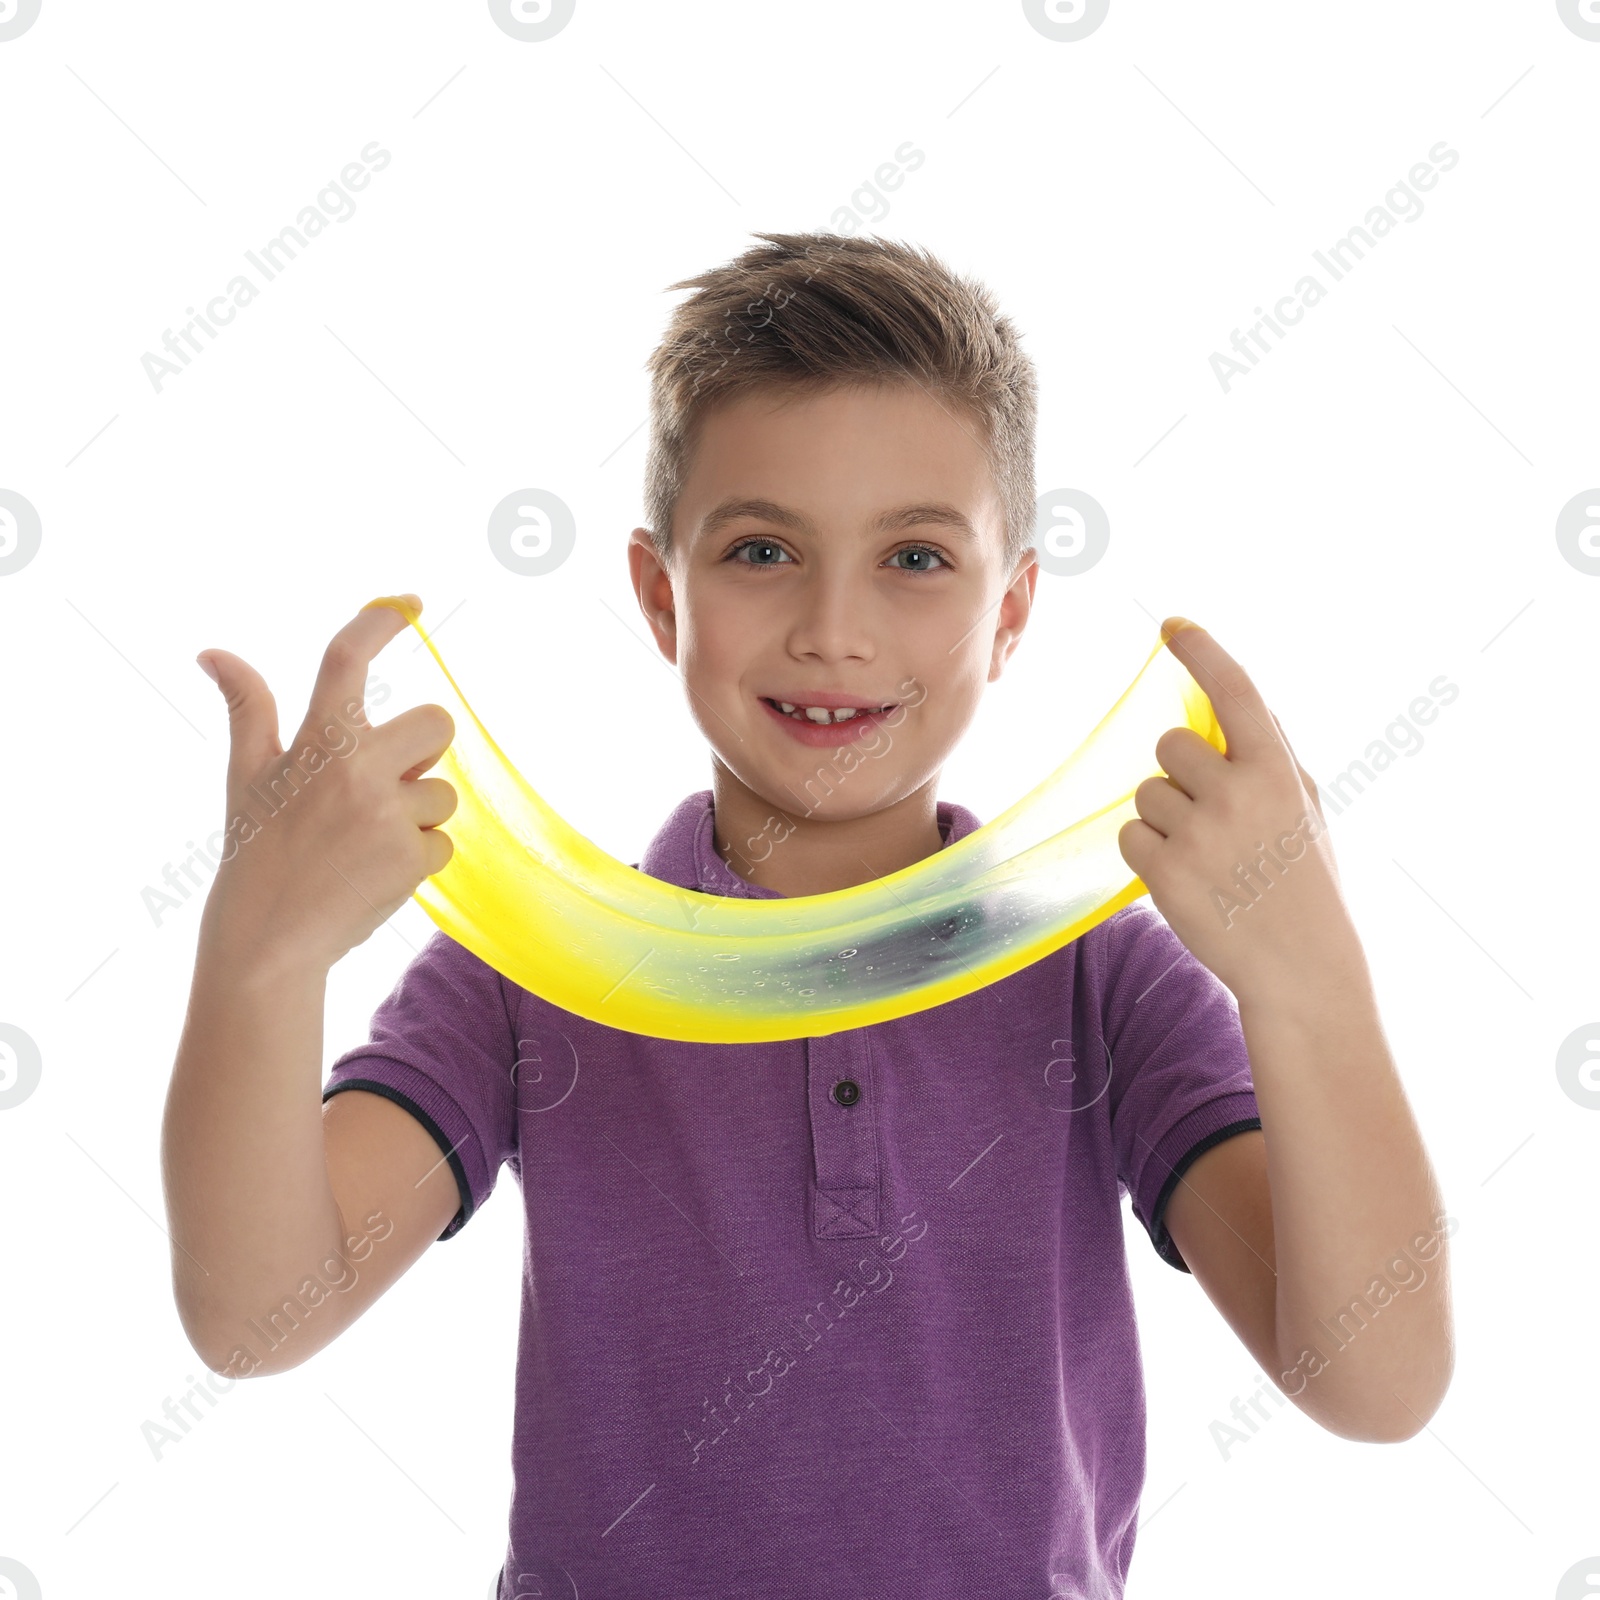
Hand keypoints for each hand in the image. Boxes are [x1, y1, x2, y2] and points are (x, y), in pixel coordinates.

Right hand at [193, 595, 457, 974]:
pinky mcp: (412, 857)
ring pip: (442, 791)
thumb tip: (214, 653)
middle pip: (436, 724)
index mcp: (316, 741)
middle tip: (381, 785)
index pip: (346, 660)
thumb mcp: (246, 776)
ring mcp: (387, 814)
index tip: (409, 602)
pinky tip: (376, 872)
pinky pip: (444, 840)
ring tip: (364, 843)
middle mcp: (355, 769)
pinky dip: (419, 857)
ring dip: (416, 814)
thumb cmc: (257, 852)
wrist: (268, 940)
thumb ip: (248, 709)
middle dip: (421, 751)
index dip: (380, 621)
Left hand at [1117, 618, 1359, 1006]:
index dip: (1203, 652)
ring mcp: (1199, 833)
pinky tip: (1187, 880)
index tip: (1174, 625)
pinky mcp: (1164, 872)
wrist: (1301, 968)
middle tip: (1213, 819)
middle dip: (1181, 774)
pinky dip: (1148, 854)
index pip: (1234, 692)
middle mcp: (1238, 793)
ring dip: (1166, 819)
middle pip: (1170, 745)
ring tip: (1208, 859)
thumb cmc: (1303, 883)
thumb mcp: (1305, 810)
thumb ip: (1270, 757)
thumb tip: (1231, 705)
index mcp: (1278, 771)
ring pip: (1147, 793)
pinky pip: (1130, 835)